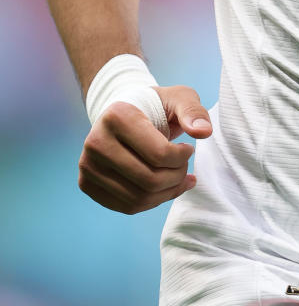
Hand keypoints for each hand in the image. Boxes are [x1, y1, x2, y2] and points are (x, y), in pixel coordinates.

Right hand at [78, 85, 211, 213]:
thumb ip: (194, 112)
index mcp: (116, 116)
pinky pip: (126, 207)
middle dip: (176, 177)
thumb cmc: (157, 107)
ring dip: (166, 192)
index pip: (159, 154)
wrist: (125, 115)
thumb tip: (204, 132)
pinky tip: (164, 188)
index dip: (182, 157)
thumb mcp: (180, 98)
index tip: (188, 149)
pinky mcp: (87, 184)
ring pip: (137, 198)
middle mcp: (95, 142)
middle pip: (148, 180)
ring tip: (178, 177)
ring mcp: (88, 165)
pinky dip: (152, 202)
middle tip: (184, 167)